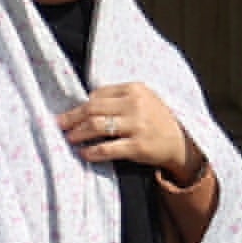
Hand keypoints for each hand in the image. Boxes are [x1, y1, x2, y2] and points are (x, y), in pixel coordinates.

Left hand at [58, 84, 204, 186]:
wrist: (182, 141)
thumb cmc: (157, 119)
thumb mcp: (143, 99)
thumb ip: (119, 98)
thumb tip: (85, 104)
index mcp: (134, 89)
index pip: (98, 94)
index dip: (81, 105)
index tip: (71, 114)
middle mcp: (135, 105)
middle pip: (93, 108)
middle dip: (72, 118)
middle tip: (59, 124)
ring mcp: (137, 126)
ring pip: (96, 126)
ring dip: (78, 133)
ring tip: (69, 138)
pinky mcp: (138, 147)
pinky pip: (107, 148)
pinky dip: (92, 151)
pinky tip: (84, 153)